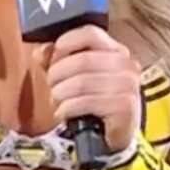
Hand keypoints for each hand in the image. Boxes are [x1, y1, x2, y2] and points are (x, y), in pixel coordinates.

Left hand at [37, 25, 142, 152]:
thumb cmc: (93, 102)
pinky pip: (85, 102)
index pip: (90, 33)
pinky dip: (67, 108)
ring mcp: (128, 86)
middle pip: (82, 60)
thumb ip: (56, 61)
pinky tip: (63, 112)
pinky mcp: (124, 107)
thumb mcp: (74, 77)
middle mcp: (127, 65)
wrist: (113, 135)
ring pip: (81, 82)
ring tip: (57, 100)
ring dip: (60, 93)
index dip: (66, 43)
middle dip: (57, 73)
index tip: (52, 58)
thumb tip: (41, 52)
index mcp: (116, 50)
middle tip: (51, 85)